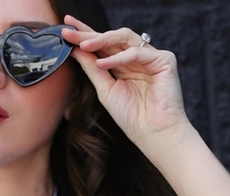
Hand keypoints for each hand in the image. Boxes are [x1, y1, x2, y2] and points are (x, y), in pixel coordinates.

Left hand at [62, 15, 190, 144]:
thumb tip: (75, 49)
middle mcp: (137, 57)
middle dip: (89, 34)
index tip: (64, 29)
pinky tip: (103, 63)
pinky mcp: (165, 60)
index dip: (84, 36)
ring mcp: (151, 57)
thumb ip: (92, 69)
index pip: (102, 45)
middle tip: (69, 32)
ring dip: (102, 40)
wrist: (152, 133)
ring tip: (83, 45)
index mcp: (123, 64)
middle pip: (111, 38)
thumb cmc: (131, 116)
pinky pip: (138, 52)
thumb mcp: (104, 90)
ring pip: (124, 37)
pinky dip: (119, 57)